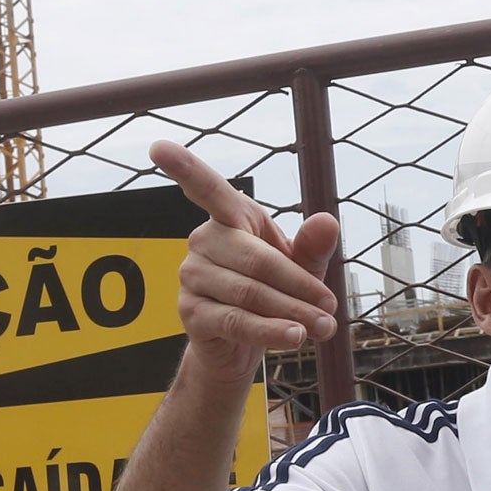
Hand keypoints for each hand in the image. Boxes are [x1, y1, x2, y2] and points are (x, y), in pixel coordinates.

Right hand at [148, 140, 339, 385]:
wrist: (245, 344)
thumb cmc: (274, 291)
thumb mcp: (301, 268)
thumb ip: (314, 247)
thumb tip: (327, 221)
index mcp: (230, 218)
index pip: (207, 189)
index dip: (184, 168)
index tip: (158, 147)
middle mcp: (204, 241)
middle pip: (258, 261)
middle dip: (300, 287)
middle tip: (332, 309)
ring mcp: (192, 276)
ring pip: (250, 294)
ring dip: (293, 312)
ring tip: (324, 328)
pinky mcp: (190, 312)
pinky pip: (236, 321)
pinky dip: (271, 331)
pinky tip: (294, 337)